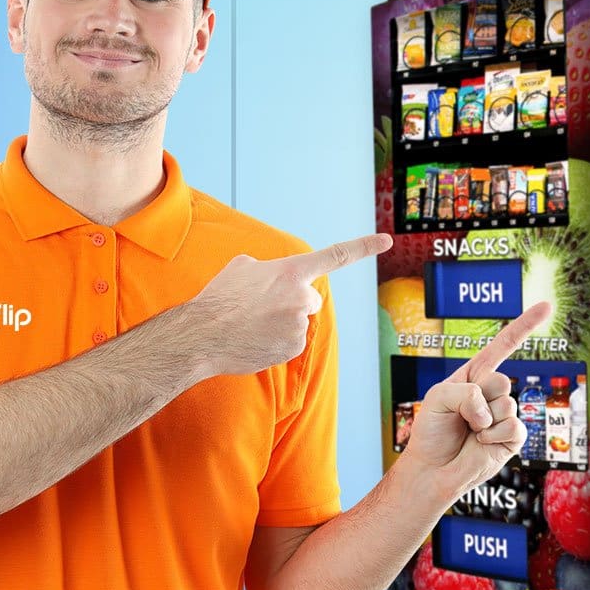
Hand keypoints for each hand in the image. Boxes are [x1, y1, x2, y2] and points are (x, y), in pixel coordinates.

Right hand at [190, 233, 391, 376]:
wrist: (202, 334)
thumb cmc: (219, 298)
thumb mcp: (242, 267)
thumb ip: (269, 269)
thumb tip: (274, 280)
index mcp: (290, 271)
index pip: (335, 256)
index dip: (364, 247)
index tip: (387, 240)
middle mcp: (301, 297)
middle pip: (310, 299)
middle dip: (293, 303)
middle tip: (261, 307)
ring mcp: (299, 324)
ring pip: (298, 322)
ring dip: (281, 323)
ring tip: (251, 324)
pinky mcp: (293, 348)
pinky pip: (290, 343)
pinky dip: (276, 343)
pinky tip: (255, 340)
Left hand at [401, 302, 551, 501]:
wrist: (432, 469)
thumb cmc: (431, 431)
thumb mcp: (438, 397)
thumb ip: (465, 392)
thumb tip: (490, 411)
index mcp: (475, 376)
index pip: (503, 345)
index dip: (525, 325)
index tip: (547, 306)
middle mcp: (492, 393)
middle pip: (501, 379)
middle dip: (477, 398)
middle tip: (463, 416)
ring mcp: (504, 415)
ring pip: (506, 404)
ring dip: (482, 421)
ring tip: (470, 432)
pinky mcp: (512, 438)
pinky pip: (514, 426)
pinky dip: (492, 436)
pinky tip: (480, 444)